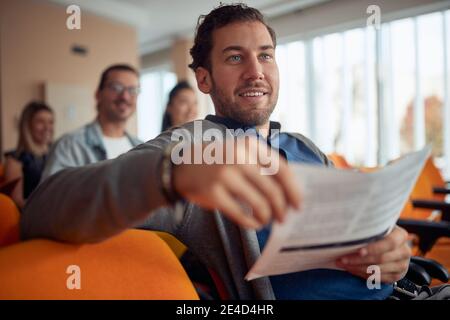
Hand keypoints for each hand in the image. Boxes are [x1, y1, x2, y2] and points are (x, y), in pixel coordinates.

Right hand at [172, 137, 300, 228]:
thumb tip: (290, 192)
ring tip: (266, 220)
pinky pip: (241, 214)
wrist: (183, 164)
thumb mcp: (241, 152)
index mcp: (250, 145)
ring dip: (267, 217)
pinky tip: (254, 224)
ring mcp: (224, 175)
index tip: (299, 205)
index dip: (294, 190)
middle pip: (272, 190)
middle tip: (283, 218)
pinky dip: (252, 223)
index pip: (282, 170)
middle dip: (281, 208)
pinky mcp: (213, 193)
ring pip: (259, 204)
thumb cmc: (220, 161)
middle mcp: (238, 157)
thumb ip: (263, 166)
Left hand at [336, 226, 410, 282]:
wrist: (390, 245)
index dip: (374, 248)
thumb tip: (347, 227)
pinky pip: (379, 278)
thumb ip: (367, 227)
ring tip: (343, 264)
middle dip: (359, 260)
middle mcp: (404, 251)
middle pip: (381, 258)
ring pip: (378, 270)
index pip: (389, 243)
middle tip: (342, 259)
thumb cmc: (378, 233)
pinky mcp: (397, 276)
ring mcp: (402, 265)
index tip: (358, 251)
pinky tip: (352, 269)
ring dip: (358, 268)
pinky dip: (363, 274)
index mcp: (400, 236)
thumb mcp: (376, 226)